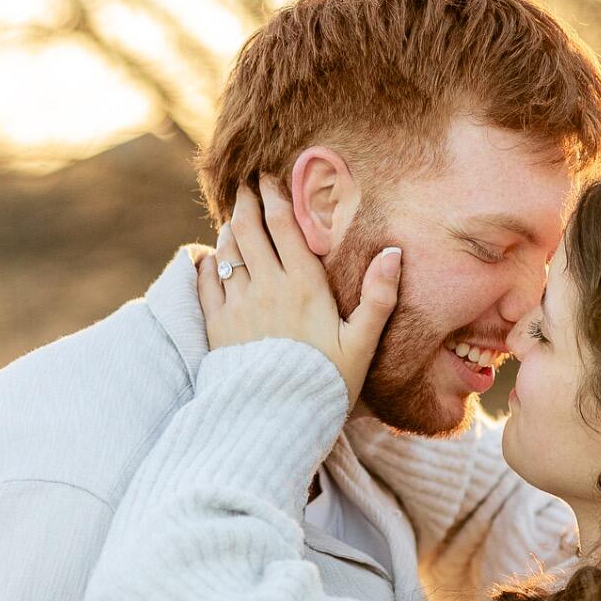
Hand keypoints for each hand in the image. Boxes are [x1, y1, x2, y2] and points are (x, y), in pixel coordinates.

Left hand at [197, 180, 400, 407]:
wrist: (277, 422)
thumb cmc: (327, 384)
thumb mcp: (363, 343)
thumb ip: (380, 297)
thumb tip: (394, 252)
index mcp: (304, 286)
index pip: (284, 225)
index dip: (275, 196)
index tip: (270, 179)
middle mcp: (267, 288)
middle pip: (249, 229)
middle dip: (247, 202)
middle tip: (247, 187)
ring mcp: (237, 305)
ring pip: (227, 251)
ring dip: (229, 230)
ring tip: (234, 220)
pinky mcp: (216, 326)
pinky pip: (206, 281)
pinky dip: (208, 263)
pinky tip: (211, 258)